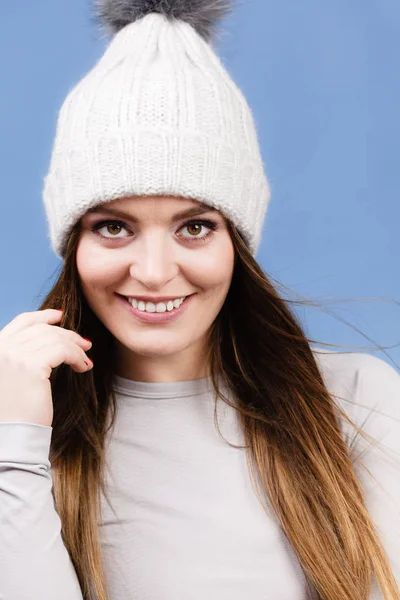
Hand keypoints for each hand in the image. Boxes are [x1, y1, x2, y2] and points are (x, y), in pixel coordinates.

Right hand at [0, 309, 92, 426]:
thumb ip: (23, 355)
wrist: (11, 436)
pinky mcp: (31, 366)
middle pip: (42, 330)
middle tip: (85, 344)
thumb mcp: (13, 375)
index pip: (22, 322)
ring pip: (55, 339)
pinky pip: (63, 351)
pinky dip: (77, 356)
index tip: (61, 317)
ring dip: (75, 347)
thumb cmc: (15, 411)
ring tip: (86, 359)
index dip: (43, 316)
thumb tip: (51, 336)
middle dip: (67, 334)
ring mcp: (14, 356)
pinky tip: (84, 367)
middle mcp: (1, 349)